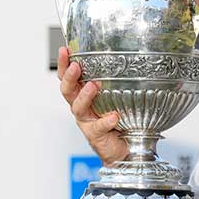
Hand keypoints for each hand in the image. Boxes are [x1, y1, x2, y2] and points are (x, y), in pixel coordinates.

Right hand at [57, 46, 127, 165]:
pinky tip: (113, 116)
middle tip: (76, 66)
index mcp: (84, 95)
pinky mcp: (95, 136)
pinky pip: (98, 128)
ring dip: (85, 95)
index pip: (68, 77)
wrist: (125, 149)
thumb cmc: (121, 120)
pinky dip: (106, 121)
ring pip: (78, 108)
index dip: (63, 64)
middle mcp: (82, 107)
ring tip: (93, 85)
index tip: (65, 49)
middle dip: (69, 77)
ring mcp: (87, 122)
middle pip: (67, 90)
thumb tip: (134, 55)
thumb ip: (121, 81)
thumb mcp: (118, 97)